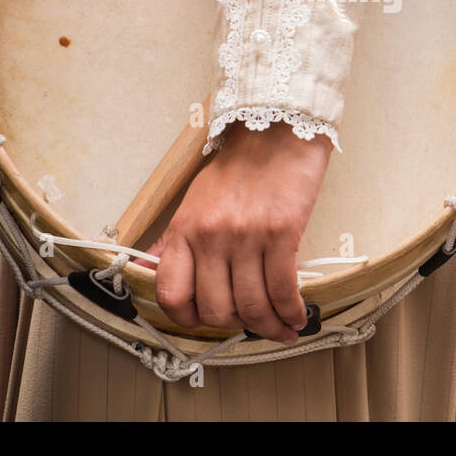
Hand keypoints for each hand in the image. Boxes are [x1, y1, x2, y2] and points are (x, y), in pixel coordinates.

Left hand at [145, 123, 330, 342]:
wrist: (277, 128)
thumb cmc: (241, 164)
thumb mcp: (196, 199)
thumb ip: (179, 240)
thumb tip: (158, 270)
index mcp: (184, 228)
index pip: (171, 294)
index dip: (188, 319)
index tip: (206, 321)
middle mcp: (210, 236)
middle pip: (215, 309)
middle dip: (235, 325)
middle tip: (250, 323)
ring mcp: (245, 237)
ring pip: (252, 306)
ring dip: (269, 326)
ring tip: (280, 327)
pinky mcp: (281, 234)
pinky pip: (283, 290)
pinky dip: (291, 311)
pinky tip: (297, 314)